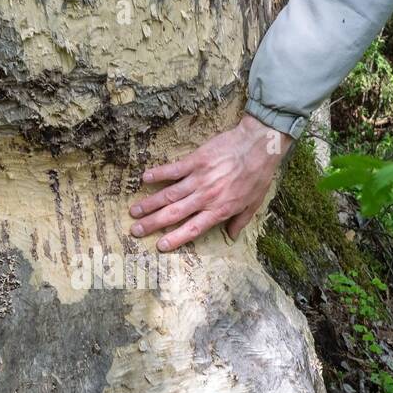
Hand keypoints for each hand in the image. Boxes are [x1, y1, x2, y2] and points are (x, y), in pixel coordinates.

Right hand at [129, 114, 292, 250]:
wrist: (259, 145)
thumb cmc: (258, 175)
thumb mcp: (253, 204)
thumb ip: (240, 221)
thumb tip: (232, 237)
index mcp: (219, 210)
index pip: (193, 228)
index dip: (175, 238)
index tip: (159, 246)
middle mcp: (205, 197)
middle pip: (174, 214)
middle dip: (153, 224)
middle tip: (135, 230)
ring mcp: (199, 179)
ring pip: (169, 194)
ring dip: (150, 203)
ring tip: (134, 211)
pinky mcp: (196, 161)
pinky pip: (173, 170)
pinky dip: (158, 174)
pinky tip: (144, 178)